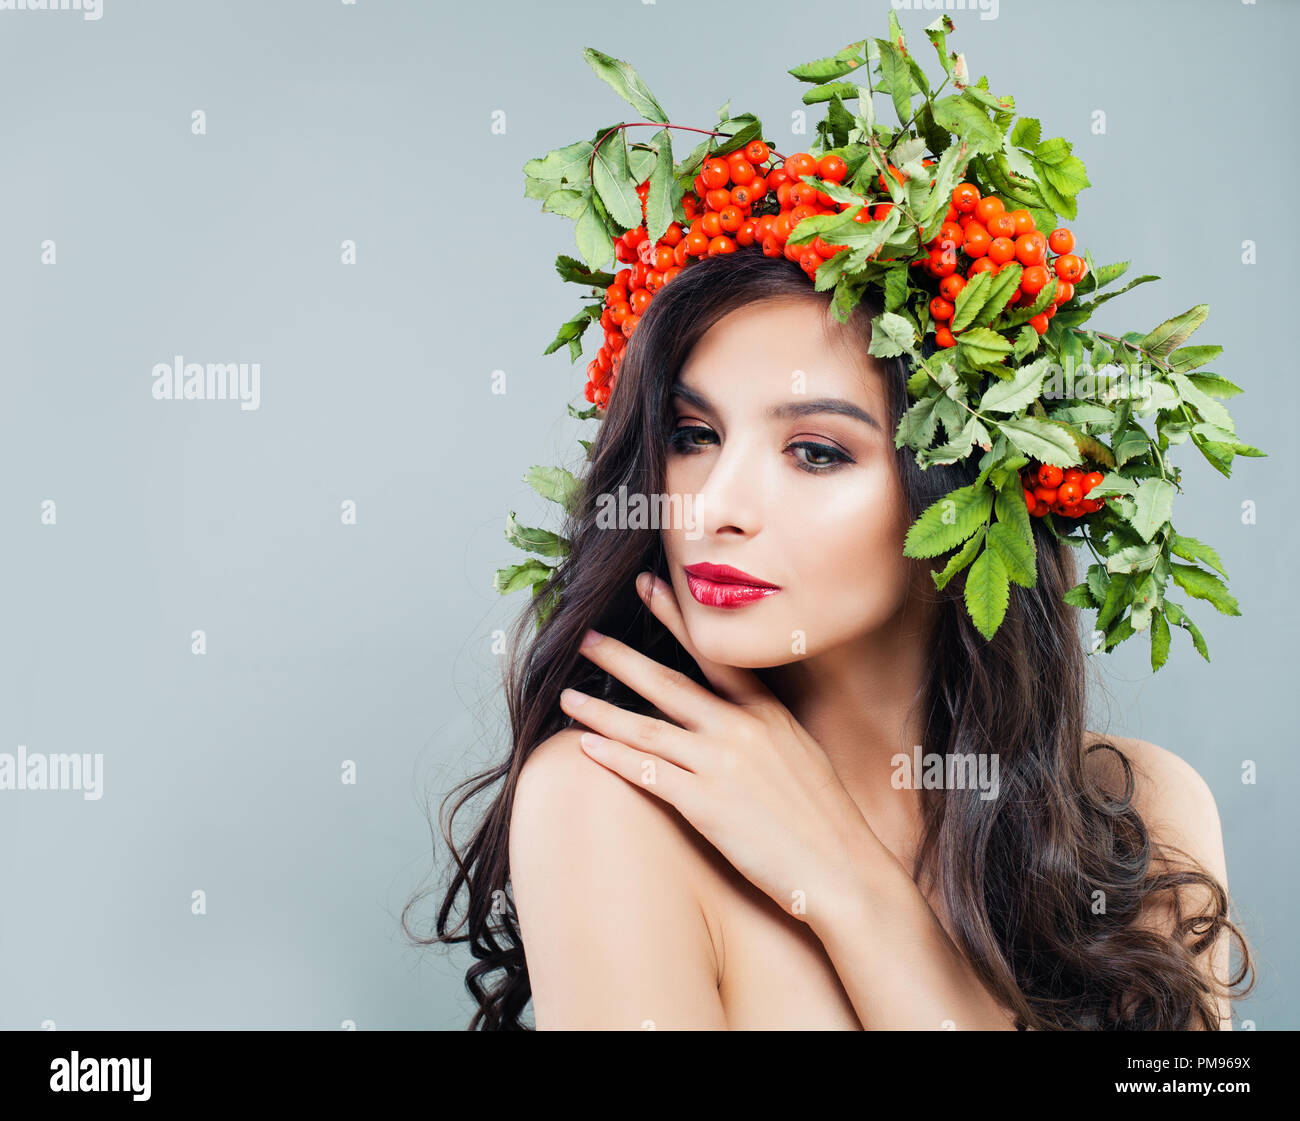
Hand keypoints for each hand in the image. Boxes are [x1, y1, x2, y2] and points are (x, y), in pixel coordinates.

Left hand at [558, 570, 897, 930]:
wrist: (842, 870)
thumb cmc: (825, 819)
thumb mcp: (801, 752)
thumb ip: (766, 727)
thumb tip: (739, 715)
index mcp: (767, 712)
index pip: (713, 653)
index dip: (675, 618)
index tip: (647, 586)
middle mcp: (741, 729)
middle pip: (667, 684)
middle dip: (620, 657)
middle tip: (585, 636)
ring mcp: (721, 766)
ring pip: (646, 729)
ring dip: (601, 711)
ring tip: (567, 696)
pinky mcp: (706, 805)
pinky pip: (647, 774)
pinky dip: (613, 758)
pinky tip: (584, 747)